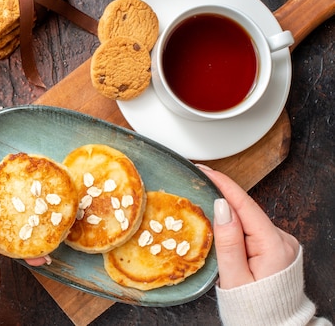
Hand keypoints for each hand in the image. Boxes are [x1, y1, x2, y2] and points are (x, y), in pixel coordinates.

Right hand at [197, 165, 298, 288]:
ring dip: (227, 215)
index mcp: (273, 245)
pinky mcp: (276, 249)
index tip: (205, 170)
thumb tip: (221, 206)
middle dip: (221, 199)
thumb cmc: (253, 308)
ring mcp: (281, 244)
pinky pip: (251, 231)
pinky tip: (221, 229)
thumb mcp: (234, 277)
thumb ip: (228, 241)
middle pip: (245, 211)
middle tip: (196, 185)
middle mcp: (282, 240)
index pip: (245, 205)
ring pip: (247, 221)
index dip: (223, 184)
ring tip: (203, 209)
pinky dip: (235, 228)